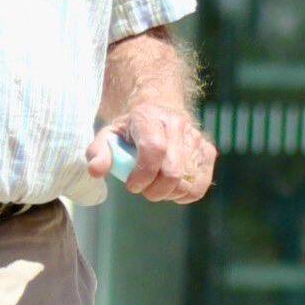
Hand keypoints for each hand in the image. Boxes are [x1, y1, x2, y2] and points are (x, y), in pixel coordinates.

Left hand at [94, 99, 215, 203]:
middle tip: (143, 189)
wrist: (158, 109)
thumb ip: (98, 153)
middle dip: (155, 190)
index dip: (143, 174)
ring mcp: (195, 138)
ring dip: (168, 193)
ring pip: (187, 181)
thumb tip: (96, 171)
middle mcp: (176, 125)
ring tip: (156, 187)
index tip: (132, 186)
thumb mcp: (108, 135)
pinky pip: (200, 185)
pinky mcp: (207, 150)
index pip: (154, 148)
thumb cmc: (130, 129)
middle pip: (173, 170)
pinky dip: (185, 194)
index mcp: (149, 117)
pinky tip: (172, 189)